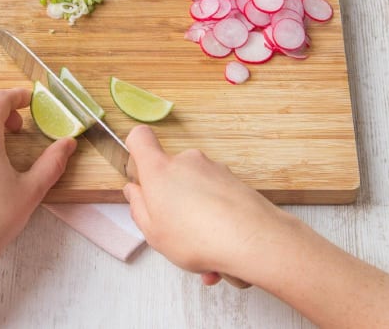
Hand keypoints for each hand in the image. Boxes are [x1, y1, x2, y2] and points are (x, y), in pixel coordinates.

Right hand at [122, 125, 300, 286]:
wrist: (253, 239)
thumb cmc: (198, 236)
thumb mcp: (153, 232)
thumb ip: (139, 207)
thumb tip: (135, 192)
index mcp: (159, 170)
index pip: (140, 138)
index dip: (136, 150)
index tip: (139, 172)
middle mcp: (187, 161)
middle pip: (170, 172)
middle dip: (171, 199)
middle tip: (175, 230)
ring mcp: (213, 169)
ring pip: (196, 189)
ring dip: (197, 216)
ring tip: (204, 250)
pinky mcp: (234, 180)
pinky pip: (217, 199)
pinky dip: (216, 219)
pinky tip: (222, 250)